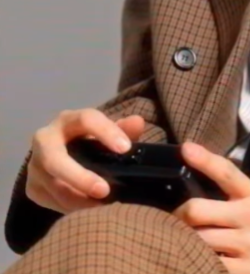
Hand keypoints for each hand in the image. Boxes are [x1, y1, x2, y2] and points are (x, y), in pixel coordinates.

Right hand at [25, 109, 144, 213]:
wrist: (59, 153)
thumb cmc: (90, 139)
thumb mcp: (106, 130)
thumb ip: (123, 128)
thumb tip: (138, 122)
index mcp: (69, 120)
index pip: (86, 120)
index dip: (106, 132)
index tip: (125, 149)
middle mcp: (45, 139)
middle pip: (54, 159)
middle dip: (79, 178)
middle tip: (104, 191)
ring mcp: (35, 165)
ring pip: (53, 186)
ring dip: (79, 199)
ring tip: (103, 203)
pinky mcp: (32, 187)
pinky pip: (51, 201)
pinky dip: (71, 208)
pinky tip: (89, 207)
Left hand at [173, 143, 249, 273]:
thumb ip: (231, 187)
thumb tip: (194, 163)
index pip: (227, 172)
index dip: (204, 160)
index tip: (185, 148)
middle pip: (197, 211)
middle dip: (179, 215)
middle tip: (173, 218)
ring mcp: (249, 248)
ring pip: (197, 241)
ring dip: (185, 240)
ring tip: (183, 239)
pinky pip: (207, 266)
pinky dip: (198, 261)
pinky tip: (200, 258)